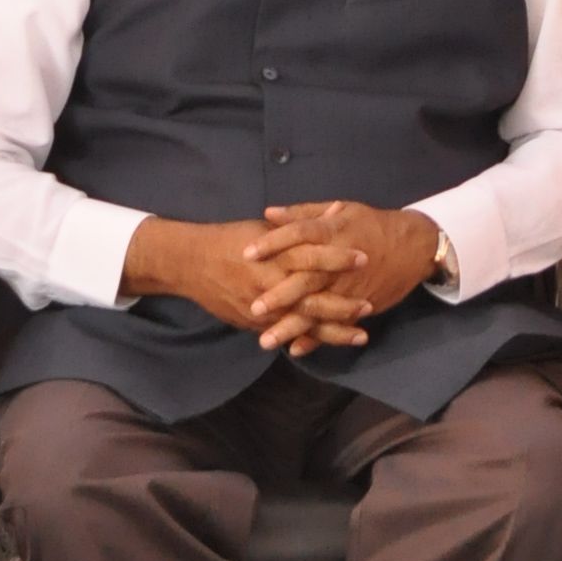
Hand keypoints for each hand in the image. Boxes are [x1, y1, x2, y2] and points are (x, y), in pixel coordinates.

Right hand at [119, 205, 440, 354]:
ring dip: (333, 331)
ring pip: (303, 324)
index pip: (311, 254)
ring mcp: (262, 308)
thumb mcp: (263, 228)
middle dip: (343, 304)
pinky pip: (287, 334)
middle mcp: (269, 284)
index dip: (338, 257)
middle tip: (370, 305)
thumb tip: (333, 216)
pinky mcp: (255, 324)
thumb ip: (297, 228)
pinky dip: (310, 340)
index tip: (364, 257)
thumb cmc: (230, 239)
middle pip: (312, 297)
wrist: (191, 263)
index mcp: (272, 254)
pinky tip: (330, 344)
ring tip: (361, 335)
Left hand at [240, 201, 443, 351]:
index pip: (298, 235)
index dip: (273, 242)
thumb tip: (268, 213)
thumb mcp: (340, 209)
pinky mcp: (359, 306)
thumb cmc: (370, 224)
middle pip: (305, 278)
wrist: (413, 246)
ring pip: (318, 309)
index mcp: (332, 232)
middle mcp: (338, 262)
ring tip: (267, 340)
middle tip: (254, 308)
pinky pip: (335, 325)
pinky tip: (296, 350)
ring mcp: (349, 288)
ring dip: (292, 326)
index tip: (247, 253)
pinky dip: (317, 339)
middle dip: (280, 295)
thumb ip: (303, 213)